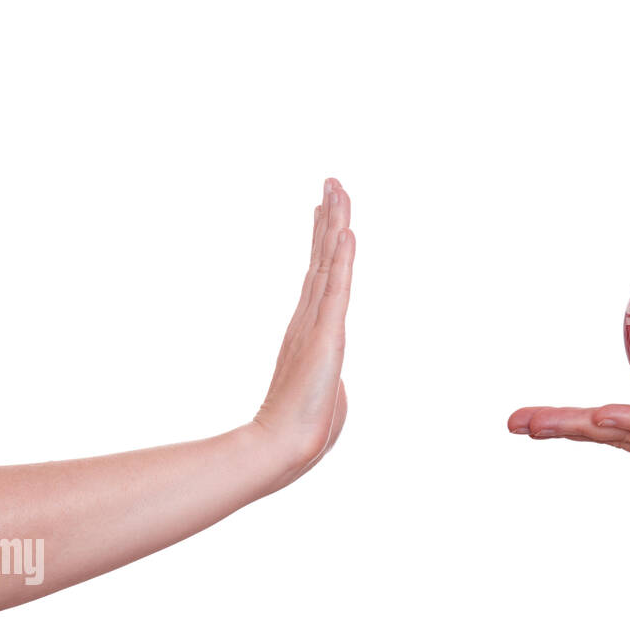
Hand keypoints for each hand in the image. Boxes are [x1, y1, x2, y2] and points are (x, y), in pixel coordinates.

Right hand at [254, 178, 355, 472]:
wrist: (283, 447)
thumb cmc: (302, 429)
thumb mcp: (326, 392)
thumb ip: (330, 380)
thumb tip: (332, 385)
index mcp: (309, 329)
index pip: (321, 275)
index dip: (325, 241)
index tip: (327, 211)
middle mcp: (309, 318)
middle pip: (322, 257)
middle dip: (329, 219)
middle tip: (332, 182)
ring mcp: (316, 323)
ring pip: (328, 264)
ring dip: (335, 225)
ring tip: (338, 190)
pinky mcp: (326, 335)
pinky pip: (337, 290)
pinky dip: (342, 259)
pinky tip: (346, 232)